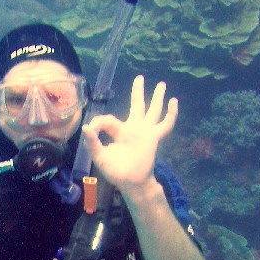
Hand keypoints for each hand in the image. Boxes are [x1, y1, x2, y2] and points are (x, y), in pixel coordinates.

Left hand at [82, 75, 177, 193]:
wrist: (131, 182)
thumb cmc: (115, 171)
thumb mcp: (100, 157)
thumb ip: (92, 142)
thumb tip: (85, 126)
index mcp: (119, 131)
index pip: (108, 119)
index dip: (98, 122)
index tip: (90, 129)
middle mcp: (133, 128)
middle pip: (137, 105)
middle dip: (138, 91)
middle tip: (140, 77)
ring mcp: (145, 131)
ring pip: (153, 110)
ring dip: (157, 97)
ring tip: (162, 84)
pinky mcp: (154, 137)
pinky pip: (166, 124)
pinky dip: (171, 114)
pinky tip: (174, 102)